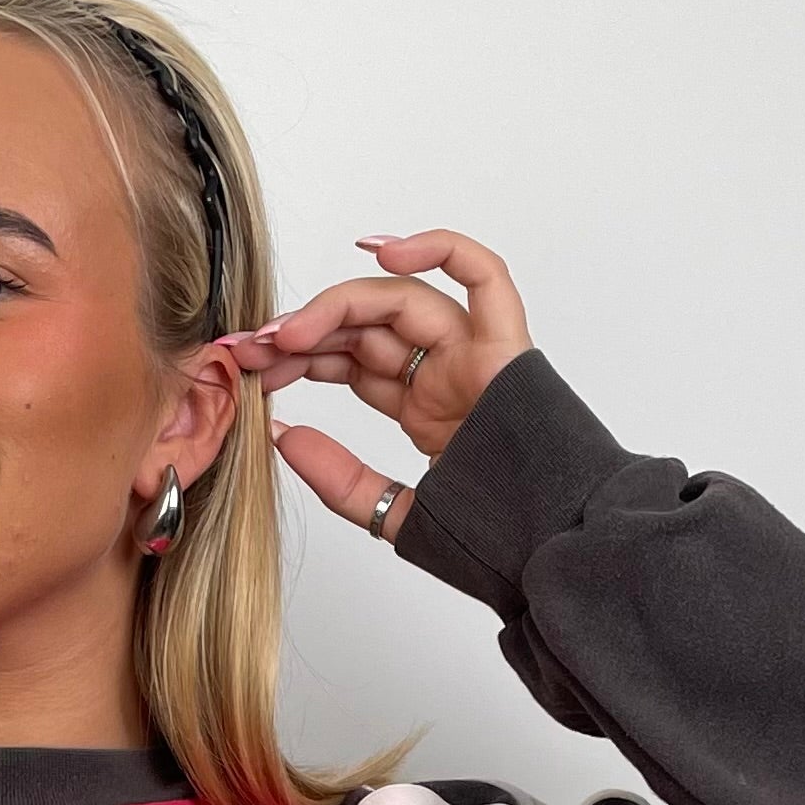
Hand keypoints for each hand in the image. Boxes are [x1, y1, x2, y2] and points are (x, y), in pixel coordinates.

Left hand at [224, 229, 534, 545]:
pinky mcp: (507, 348)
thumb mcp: (393, 515)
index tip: (251, 369)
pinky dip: (439, 248)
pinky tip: (382, 250)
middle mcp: (449, 373)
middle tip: (252, 349)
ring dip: (338, 306)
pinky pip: (483, 275)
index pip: (352, 361)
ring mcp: (478, 356)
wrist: (554, 556)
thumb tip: (282, 437)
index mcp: (426, 409)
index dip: (298, 357)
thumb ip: (341, 479)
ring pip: (403, 301)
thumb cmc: (493, 544)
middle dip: (305, 331)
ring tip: (287, 333)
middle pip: (368, 328)